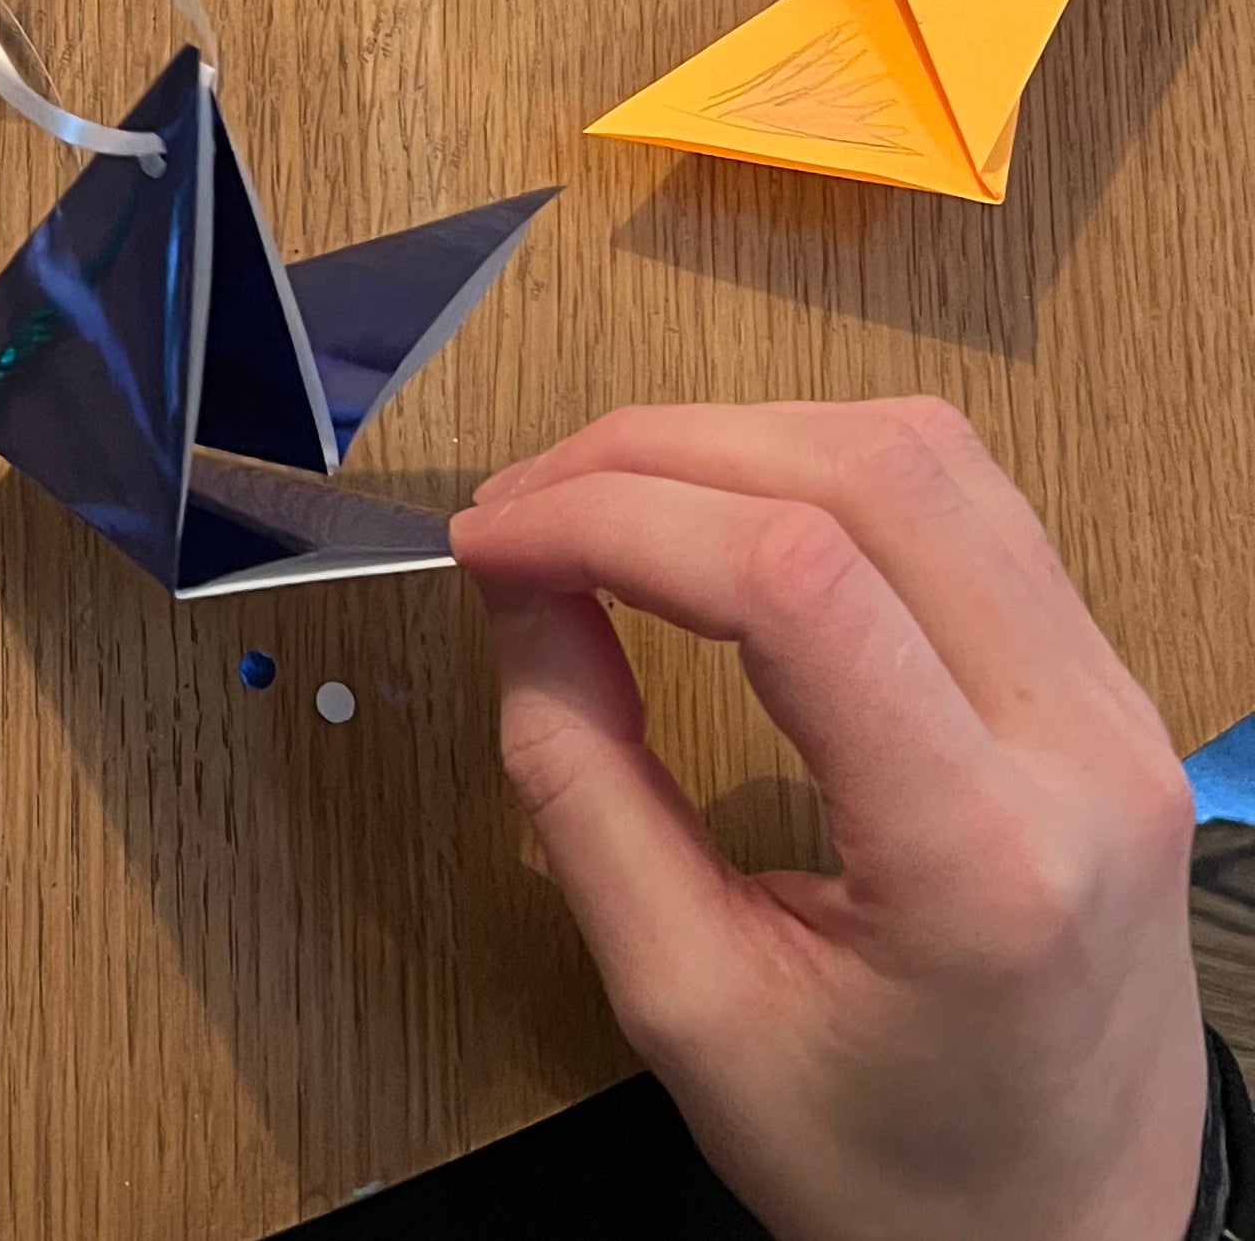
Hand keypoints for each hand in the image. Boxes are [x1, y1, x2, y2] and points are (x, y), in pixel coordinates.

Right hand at [450, 398, 1203, 1240]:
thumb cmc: (886, 1165)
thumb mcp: (685, 1007)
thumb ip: (583, 785)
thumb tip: (519, 589)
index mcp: (982, 857)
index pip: (793, 580)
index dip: (609, 520)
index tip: (487, 545)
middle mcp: (1083, 749)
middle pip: (864, 474)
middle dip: (652, 455)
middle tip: (520, 511)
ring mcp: (1119, 705)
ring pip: (925, 453)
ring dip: (735, 440)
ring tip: (603, 501)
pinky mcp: (1110, 687)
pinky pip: (967, 502)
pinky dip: (814, 470)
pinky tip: (717, 519)